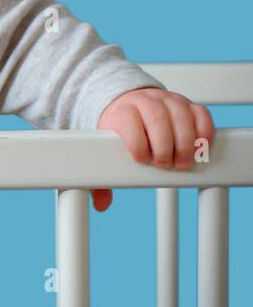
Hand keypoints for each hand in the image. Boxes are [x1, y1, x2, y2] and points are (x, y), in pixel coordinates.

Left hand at [92, 87, 215, 211]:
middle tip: (164, 164)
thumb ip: (104, 177)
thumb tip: (102, 204)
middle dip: (163, 145)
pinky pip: (201, 115)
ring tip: (182, 162)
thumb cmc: (121, 131)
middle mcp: (146, 102)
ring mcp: (169, 101)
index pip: (127, 120)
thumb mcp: (107, 150)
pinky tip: (199, 149)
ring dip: (185, 143)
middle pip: (157, 118)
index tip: (140, 159)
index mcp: (122, 111)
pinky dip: (203, 133)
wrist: (131, 106)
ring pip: (181, 116)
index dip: (135, 141)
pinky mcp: (189, 106)